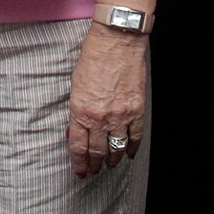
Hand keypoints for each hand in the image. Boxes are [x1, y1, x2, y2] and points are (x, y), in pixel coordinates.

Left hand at [67, 25, 146, 177]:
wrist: (116, 42)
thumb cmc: (93, 58)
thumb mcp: (76, 86)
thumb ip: (78, 111)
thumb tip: (78, 131)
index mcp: (80, 110)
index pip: (79, 146)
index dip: (80, 162)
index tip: (80, 171)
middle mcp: (100, 117)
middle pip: (97, 150)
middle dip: (95, 164)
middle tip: (94, 171)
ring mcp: (120, 115)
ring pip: (117, 147)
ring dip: (113, 159)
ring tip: (110, 165)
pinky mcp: (136, 110)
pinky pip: (135, 136)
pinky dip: (132, 147)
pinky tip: (129, 153)